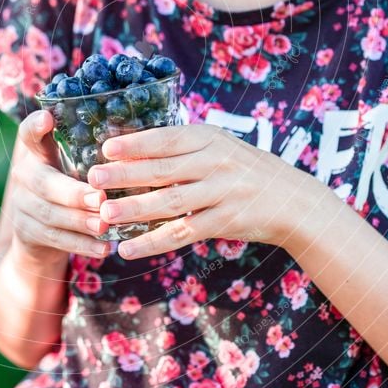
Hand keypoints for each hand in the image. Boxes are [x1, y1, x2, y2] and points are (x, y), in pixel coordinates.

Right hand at [11, 110, 110, 260]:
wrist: (40, 236)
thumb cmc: (71, 189)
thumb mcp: (75, 168)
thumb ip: (92, 157)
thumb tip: (138, 145)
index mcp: (38, 154)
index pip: (28, 134)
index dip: (35, 126)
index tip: (47, 118)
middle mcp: (25, 176)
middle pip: (43, 182)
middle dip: (73, 193)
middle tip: (101, 199)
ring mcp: (22, 206)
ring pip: (50, 214)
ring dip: (80, 221)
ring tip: (104, 225)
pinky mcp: (26, 233)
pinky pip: (55, 239)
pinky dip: (81, 245)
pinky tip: (103, 248)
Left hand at [86, 123, 321, 259]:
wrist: (293, 200)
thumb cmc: (245, 170)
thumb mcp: (220, 147)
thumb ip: (184, 148)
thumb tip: (131, 149)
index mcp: (209, 138)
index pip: (166, 139)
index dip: (135, 144)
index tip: (106, 148)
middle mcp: (216, 162)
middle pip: (163, 169)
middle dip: (125, 175)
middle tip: (94, 180)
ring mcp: (223, 192)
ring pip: (171, 202)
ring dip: (135, 210)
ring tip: (105, 215)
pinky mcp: (226, 221)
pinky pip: (183, 233)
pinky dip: (154, 242)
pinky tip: (128, 249)